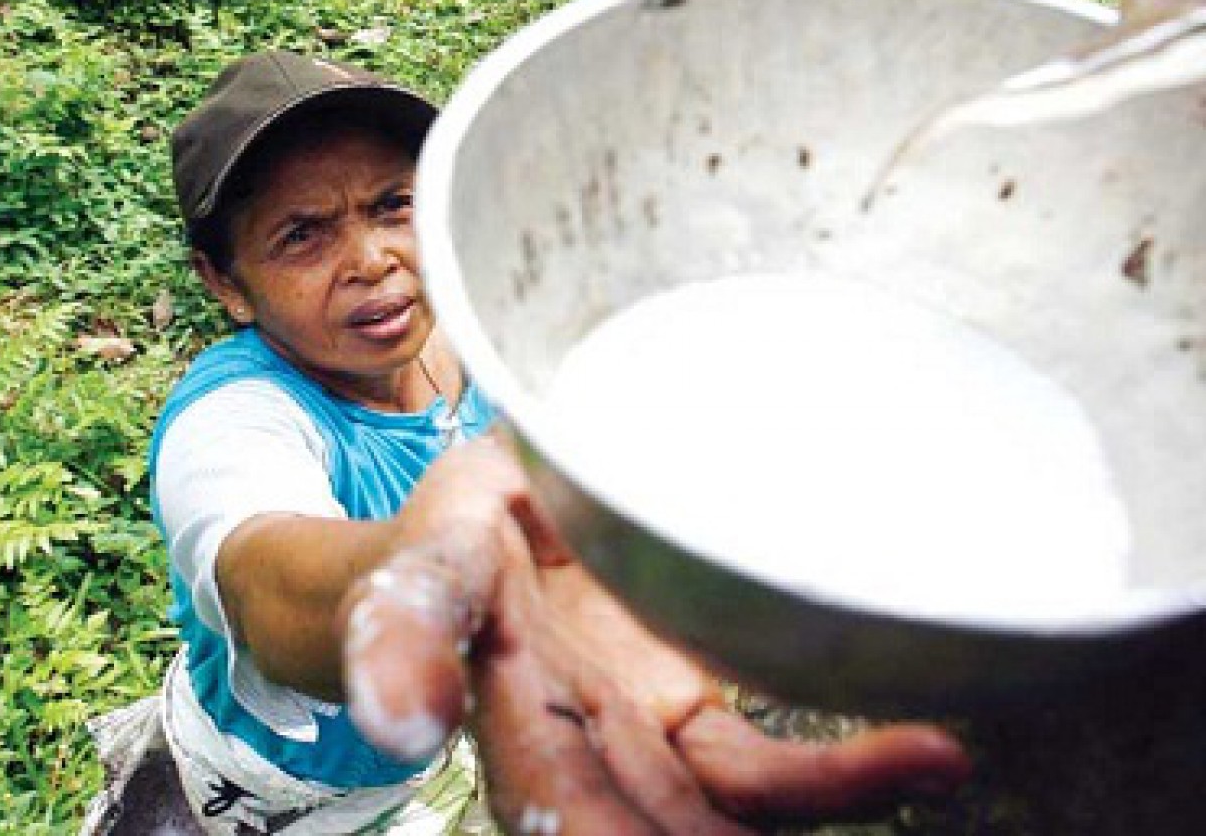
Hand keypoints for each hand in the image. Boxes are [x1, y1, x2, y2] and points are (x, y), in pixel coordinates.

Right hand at [337, 438, 969, 831]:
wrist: (473, 531)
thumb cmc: (440, 552)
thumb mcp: (416, 577)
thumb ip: (403, 634)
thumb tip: (401, 726)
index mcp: (527, 738)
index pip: (583, 825)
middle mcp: (601, 756)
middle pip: (689, 832)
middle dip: (774, 814)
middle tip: (912, 767)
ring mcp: (657, 732)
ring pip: (752, 801)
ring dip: (841, 793)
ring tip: (937, 758)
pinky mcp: (697, 697)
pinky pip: (771, 752)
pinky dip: (844, 761)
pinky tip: (923, 741)